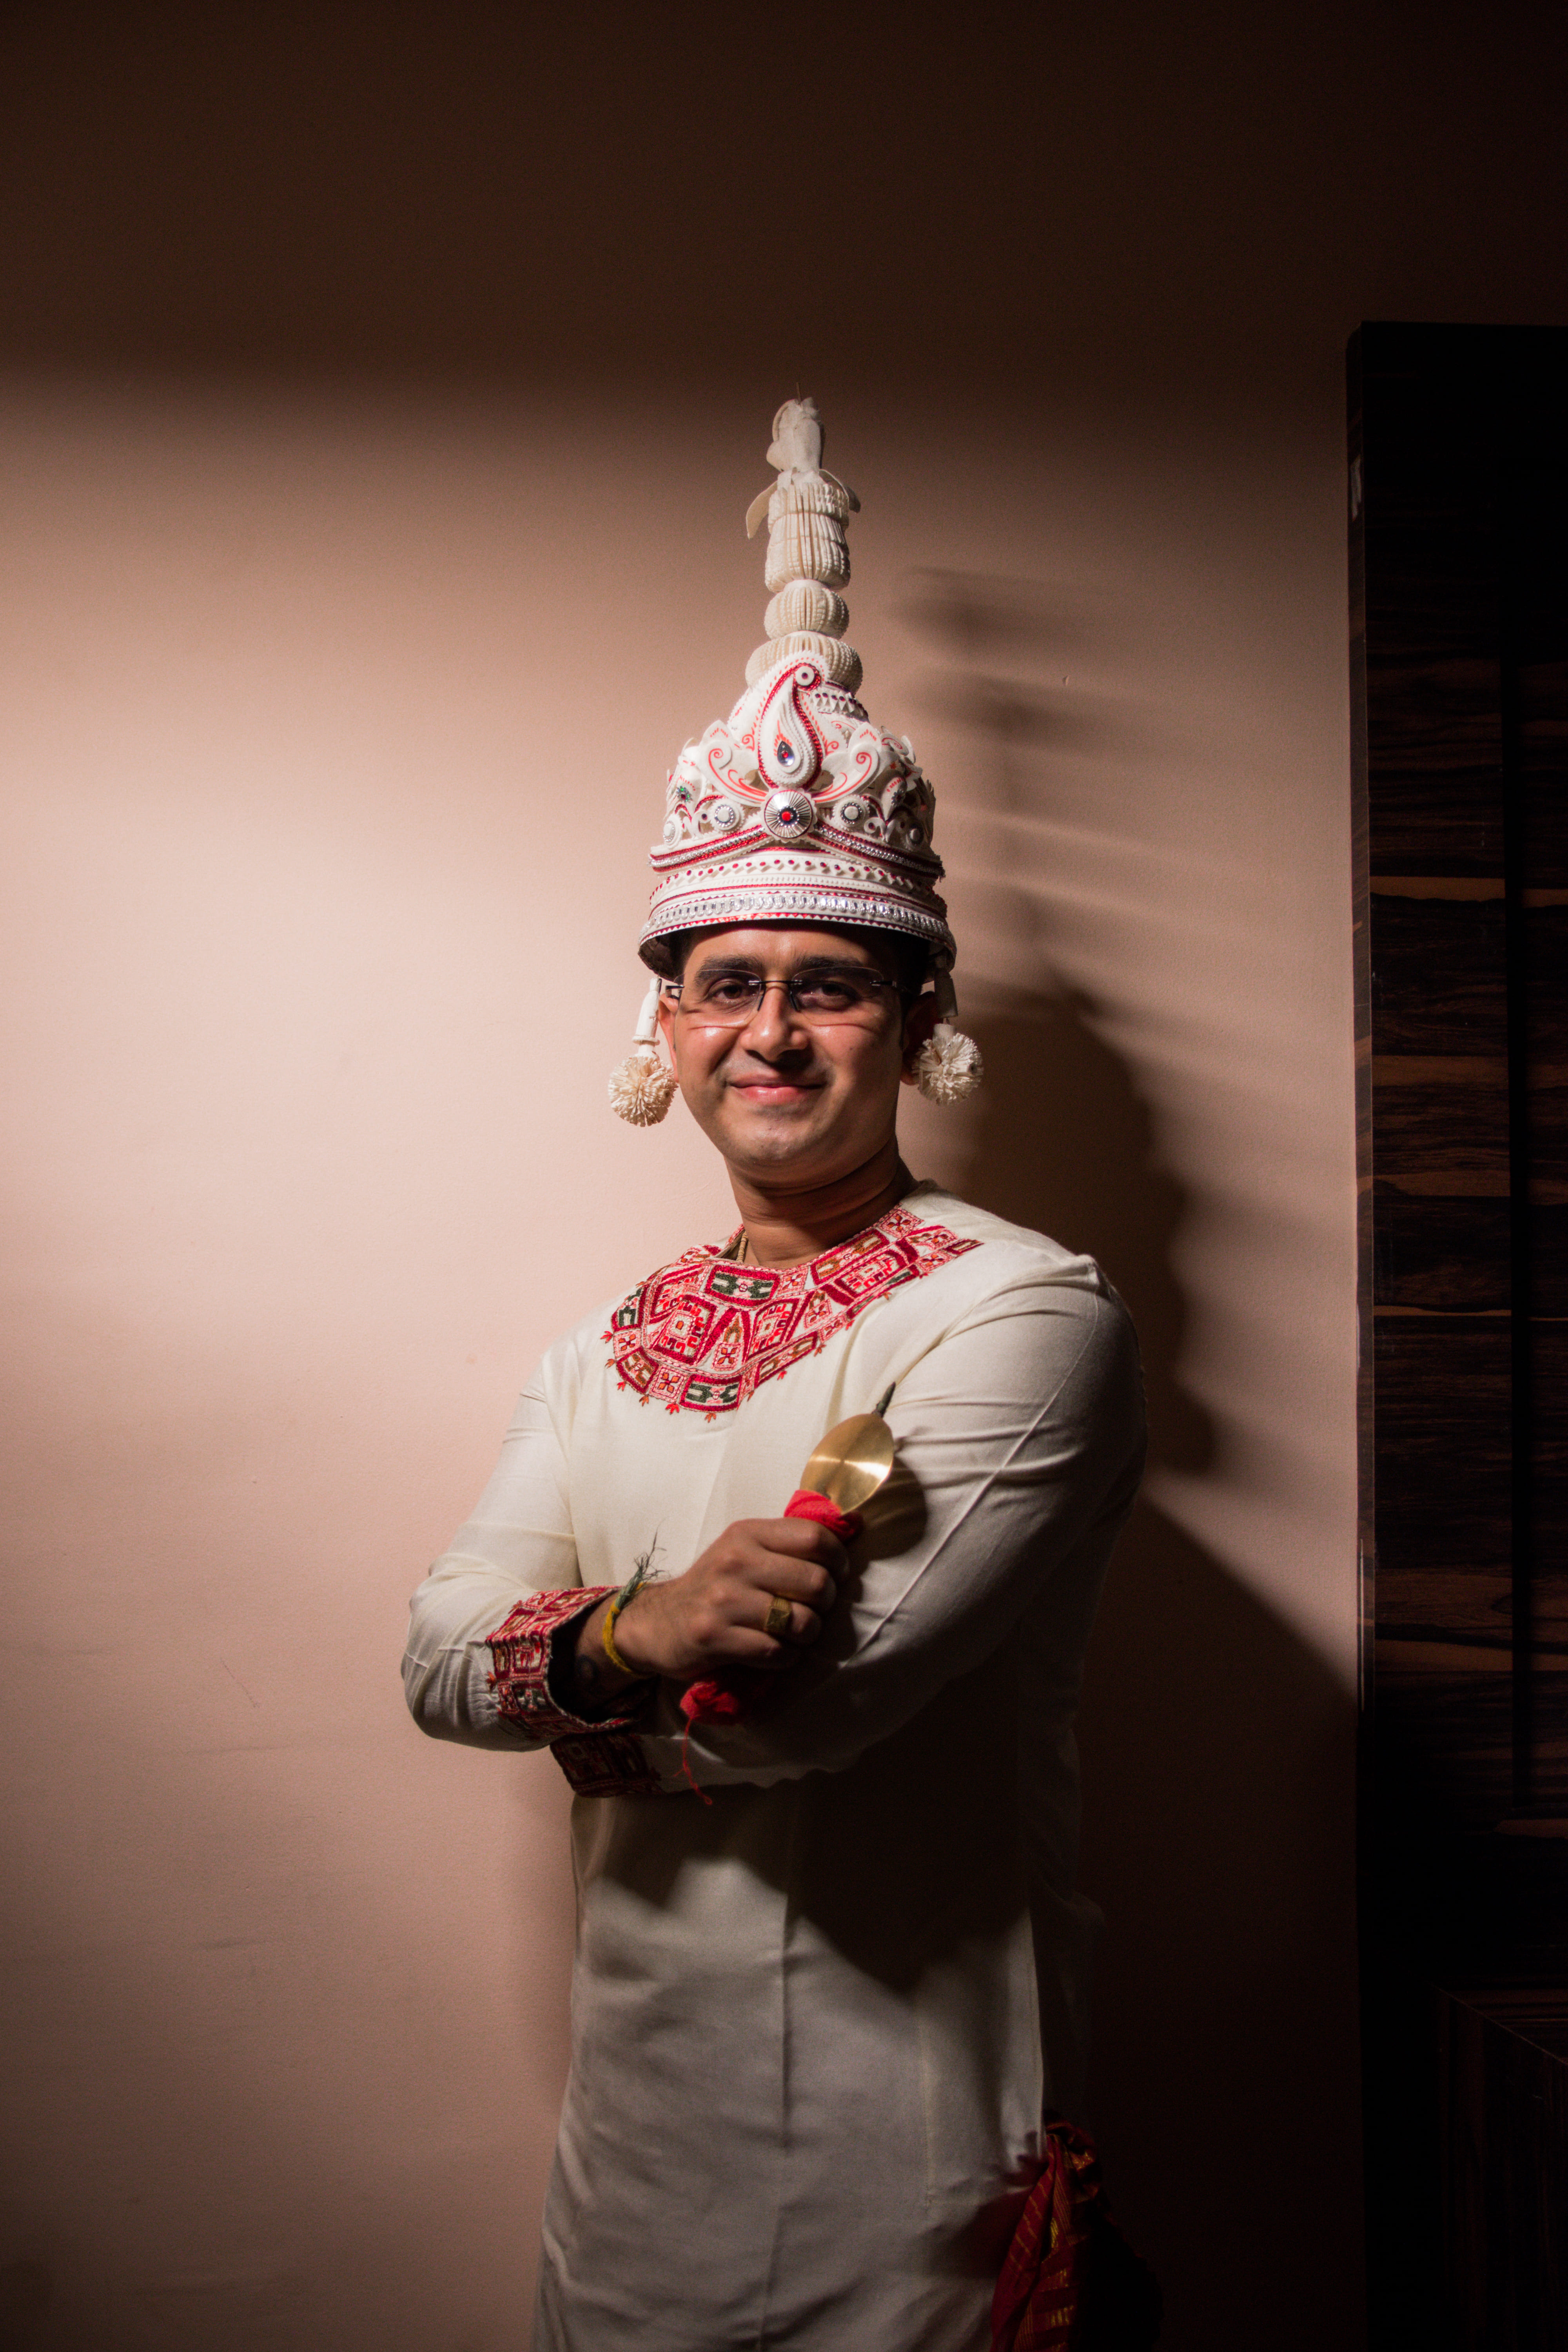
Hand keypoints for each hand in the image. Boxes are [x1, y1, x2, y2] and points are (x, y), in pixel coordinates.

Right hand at [581, 1516, 847, 1692]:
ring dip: (807, 1635)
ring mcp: (723, 1600)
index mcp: (747, 1534)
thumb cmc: (714, 1587)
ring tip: (794, 1634)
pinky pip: (777, 1652)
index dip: (838, 1561)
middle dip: (826, 1605)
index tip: (836, 1577)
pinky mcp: (714, 1637)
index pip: (815, 1537)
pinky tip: (774, 1652)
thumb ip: (788, 1543)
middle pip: (816, 1583)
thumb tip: (853, 1528)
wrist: (656, 1623)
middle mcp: (735, 1562)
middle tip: (813, 1611)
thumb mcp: (743, 1550)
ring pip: (800, 1621)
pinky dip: (785, 1657)